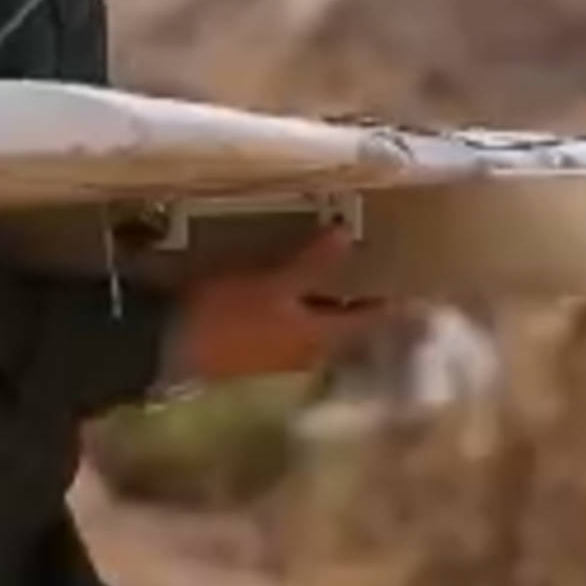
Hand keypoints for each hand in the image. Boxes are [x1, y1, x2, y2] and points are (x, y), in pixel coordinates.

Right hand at [162, 225, 383, 387]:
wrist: (168, 346)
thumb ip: (312, 265)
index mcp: (318, 338)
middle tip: (381, 267)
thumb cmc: (227, 316)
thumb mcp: (272, 284)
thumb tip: (348, 236)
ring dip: (329, 299)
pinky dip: (302, 302)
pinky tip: (296, 282)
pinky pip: (292, 321)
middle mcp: (306, 350)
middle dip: (359, 298)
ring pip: (317, 323)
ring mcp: (279, 350)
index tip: (417, 287)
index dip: (390, 304)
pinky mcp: (255, 344)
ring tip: (341, 267)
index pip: (367, 321)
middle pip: (344, 324)